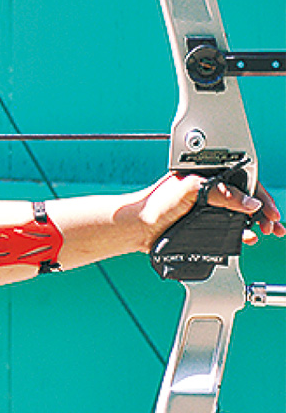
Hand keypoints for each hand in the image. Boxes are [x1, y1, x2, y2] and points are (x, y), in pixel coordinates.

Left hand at [134, 173, 282, 250]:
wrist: (139, 228)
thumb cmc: (155, 203)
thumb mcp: (191, 189)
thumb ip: (221, 193)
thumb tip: (250, 202)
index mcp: (207, 174)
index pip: (243, 179)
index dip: (259, 194)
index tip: (270, 210)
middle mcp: (210, 189)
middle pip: (246, 198)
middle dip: (264, 211)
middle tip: (273, 225)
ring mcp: (208, 207)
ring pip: (241, 214)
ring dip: (257, 223)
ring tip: (266, 232)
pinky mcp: (205, 224)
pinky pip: (231, 227)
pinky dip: (243, 233)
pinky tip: (248, 238)